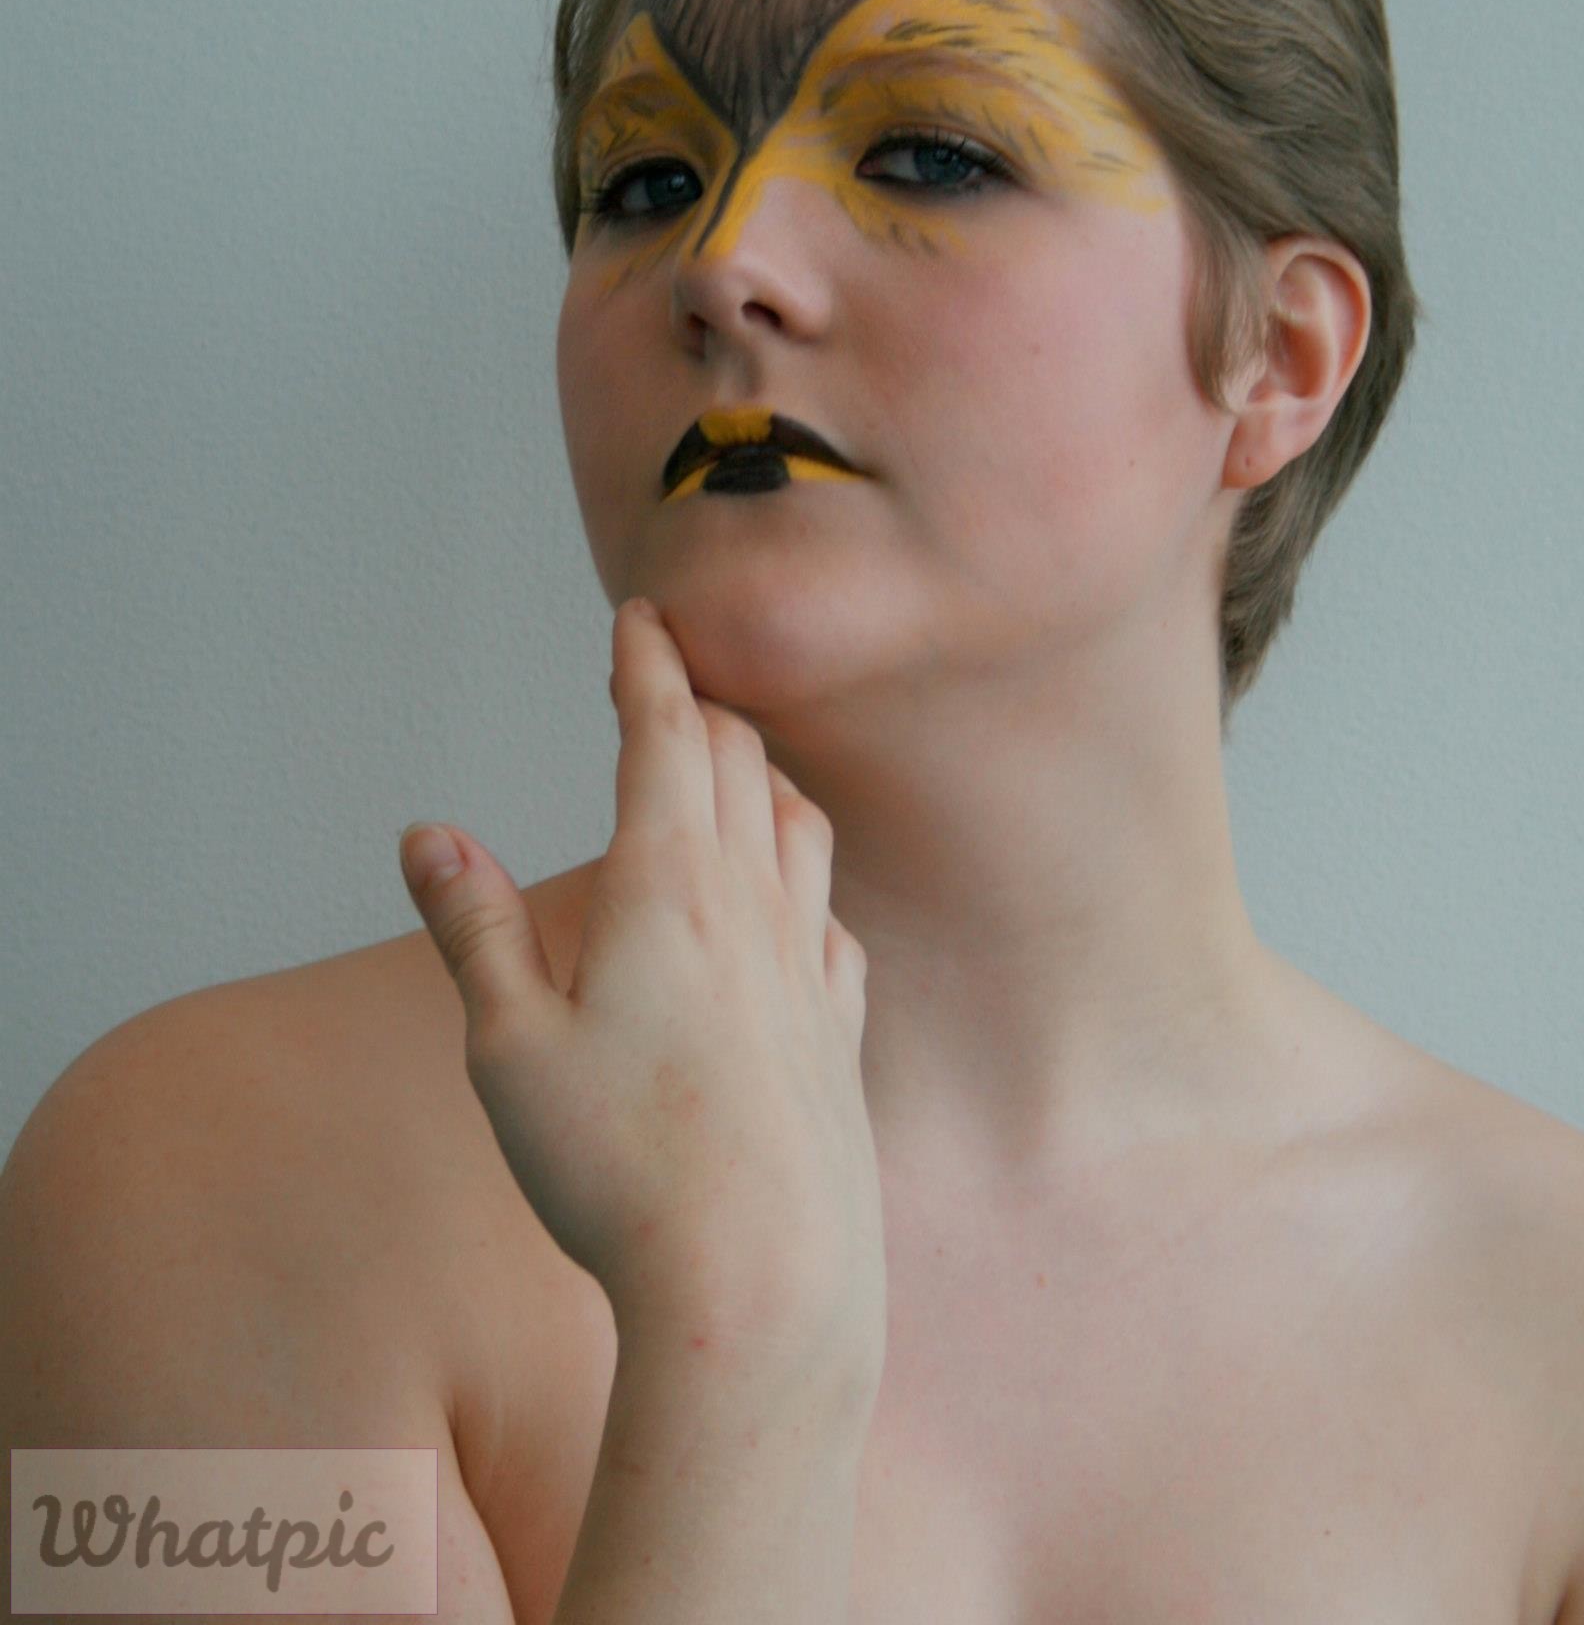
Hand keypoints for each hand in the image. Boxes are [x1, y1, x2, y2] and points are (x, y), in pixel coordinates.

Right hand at [397, 598, 884, 1399]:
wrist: (763, 1282)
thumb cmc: (620, 1170)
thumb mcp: (510, 1047)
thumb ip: (475, 927)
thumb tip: (429, 834)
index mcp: (669, 886)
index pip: (663, 732)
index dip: (649, 661)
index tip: (645, 611)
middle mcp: (753, 904)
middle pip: (740, 759)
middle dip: (699, 706)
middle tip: (667, 681)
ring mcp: (810, 964)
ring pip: (799, 821)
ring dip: (762, 774)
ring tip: (733, 766)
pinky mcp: (842, 1028)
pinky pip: (832, 913)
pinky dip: (805, 871)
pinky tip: (792, 901)